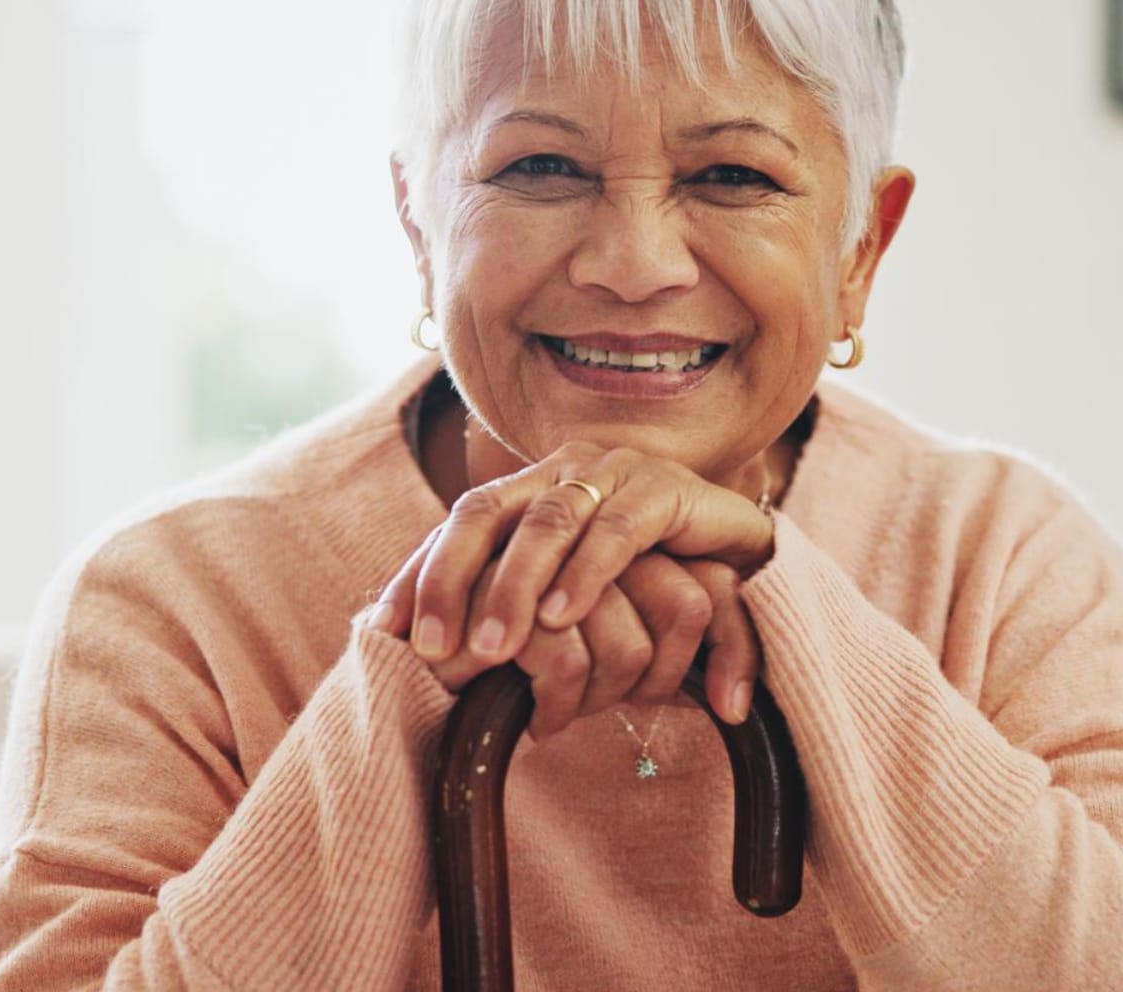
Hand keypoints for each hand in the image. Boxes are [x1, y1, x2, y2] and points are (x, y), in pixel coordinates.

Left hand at [367, 442, 770, 730]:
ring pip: (549, 521)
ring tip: (494, 648)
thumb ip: (512, 608)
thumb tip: (428, 651)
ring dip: (517, 587)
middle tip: (435, 648)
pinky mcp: (666, 491)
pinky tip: (562, 617)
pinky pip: (617, 531)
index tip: (385, 630)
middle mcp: (566, 471)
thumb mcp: (566, 594)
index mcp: (532, 488)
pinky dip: (586, 576)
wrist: (737, 553)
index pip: (461, 520)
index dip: (422, 571)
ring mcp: (616, 473)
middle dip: (455, 579)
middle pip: (490, 512)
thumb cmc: (642, 579)